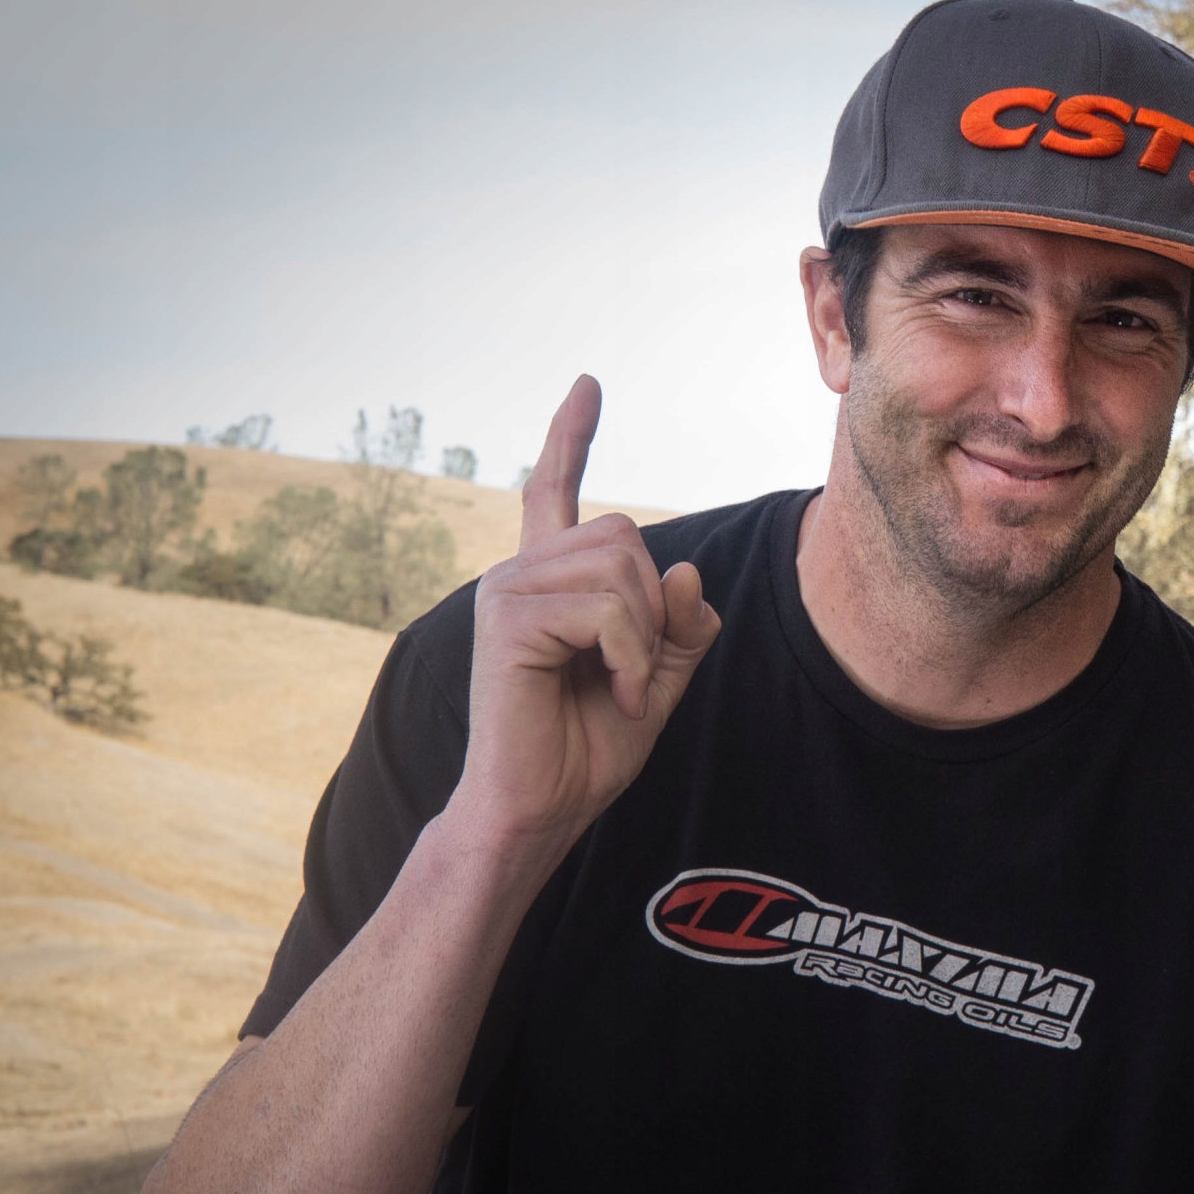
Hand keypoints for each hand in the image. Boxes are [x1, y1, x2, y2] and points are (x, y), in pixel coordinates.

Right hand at [456, 376, 721, 853]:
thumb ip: (680, 627)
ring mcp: (507, 590)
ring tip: (620, 687)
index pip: (554, 491)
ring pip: (623, 568)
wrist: (538, 809)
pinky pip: (609, 610)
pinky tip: (610, 695)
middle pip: (626, 535)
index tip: (588, 384)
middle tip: (636, 672)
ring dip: (645, 638)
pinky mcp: (508, 618)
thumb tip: (687, 571)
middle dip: (655, 608)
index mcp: (549, 582)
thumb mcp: (658, 680)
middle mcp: (520, 573)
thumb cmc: (587, 750)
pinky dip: (631, 658)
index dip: (571, 437)